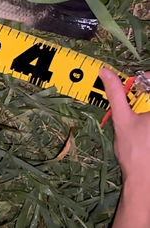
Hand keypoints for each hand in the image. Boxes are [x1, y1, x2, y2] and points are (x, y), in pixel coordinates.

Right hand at [99, 68, 149, 227]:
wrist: (143, 178)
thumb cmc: (134, 150)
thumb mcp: (122, 118)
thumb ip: (116, 93)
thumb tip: (106, 72)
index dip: (147, 79)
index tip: (136, 82)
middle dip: (145, 92)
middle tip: (134, 96)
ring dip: (145, 103)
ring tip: (137, 113)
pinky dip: (146, 115)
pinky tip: (143, 126)